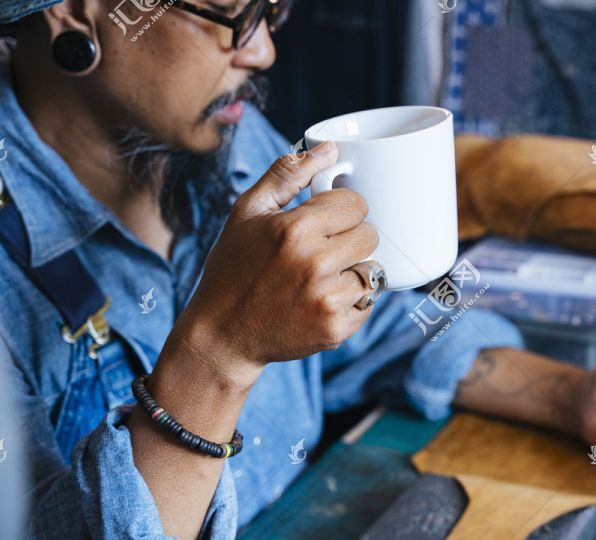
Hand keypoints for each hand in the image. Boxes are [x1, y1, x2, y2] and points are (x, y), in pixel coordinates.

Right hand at [172, 141, 379, 386]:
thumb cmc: (233, 268)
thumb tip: (329, 149)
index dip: (341, 209)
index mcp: (295, 229)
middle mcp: (315, 264)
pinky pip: (368, 303)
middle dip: (350, 239)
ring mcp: (327, 300)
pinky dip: (352, 301)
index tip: (325, 221)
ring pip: (373, 270)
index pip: (356, 204)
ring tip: (320, 277)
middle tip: (322, 250)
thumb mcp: (248, 212)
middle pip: (370, 235)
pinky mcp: (336, 329)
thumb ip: (288, 174)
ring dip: (352, 271)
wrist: (222, 334)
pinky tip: (320, 300)